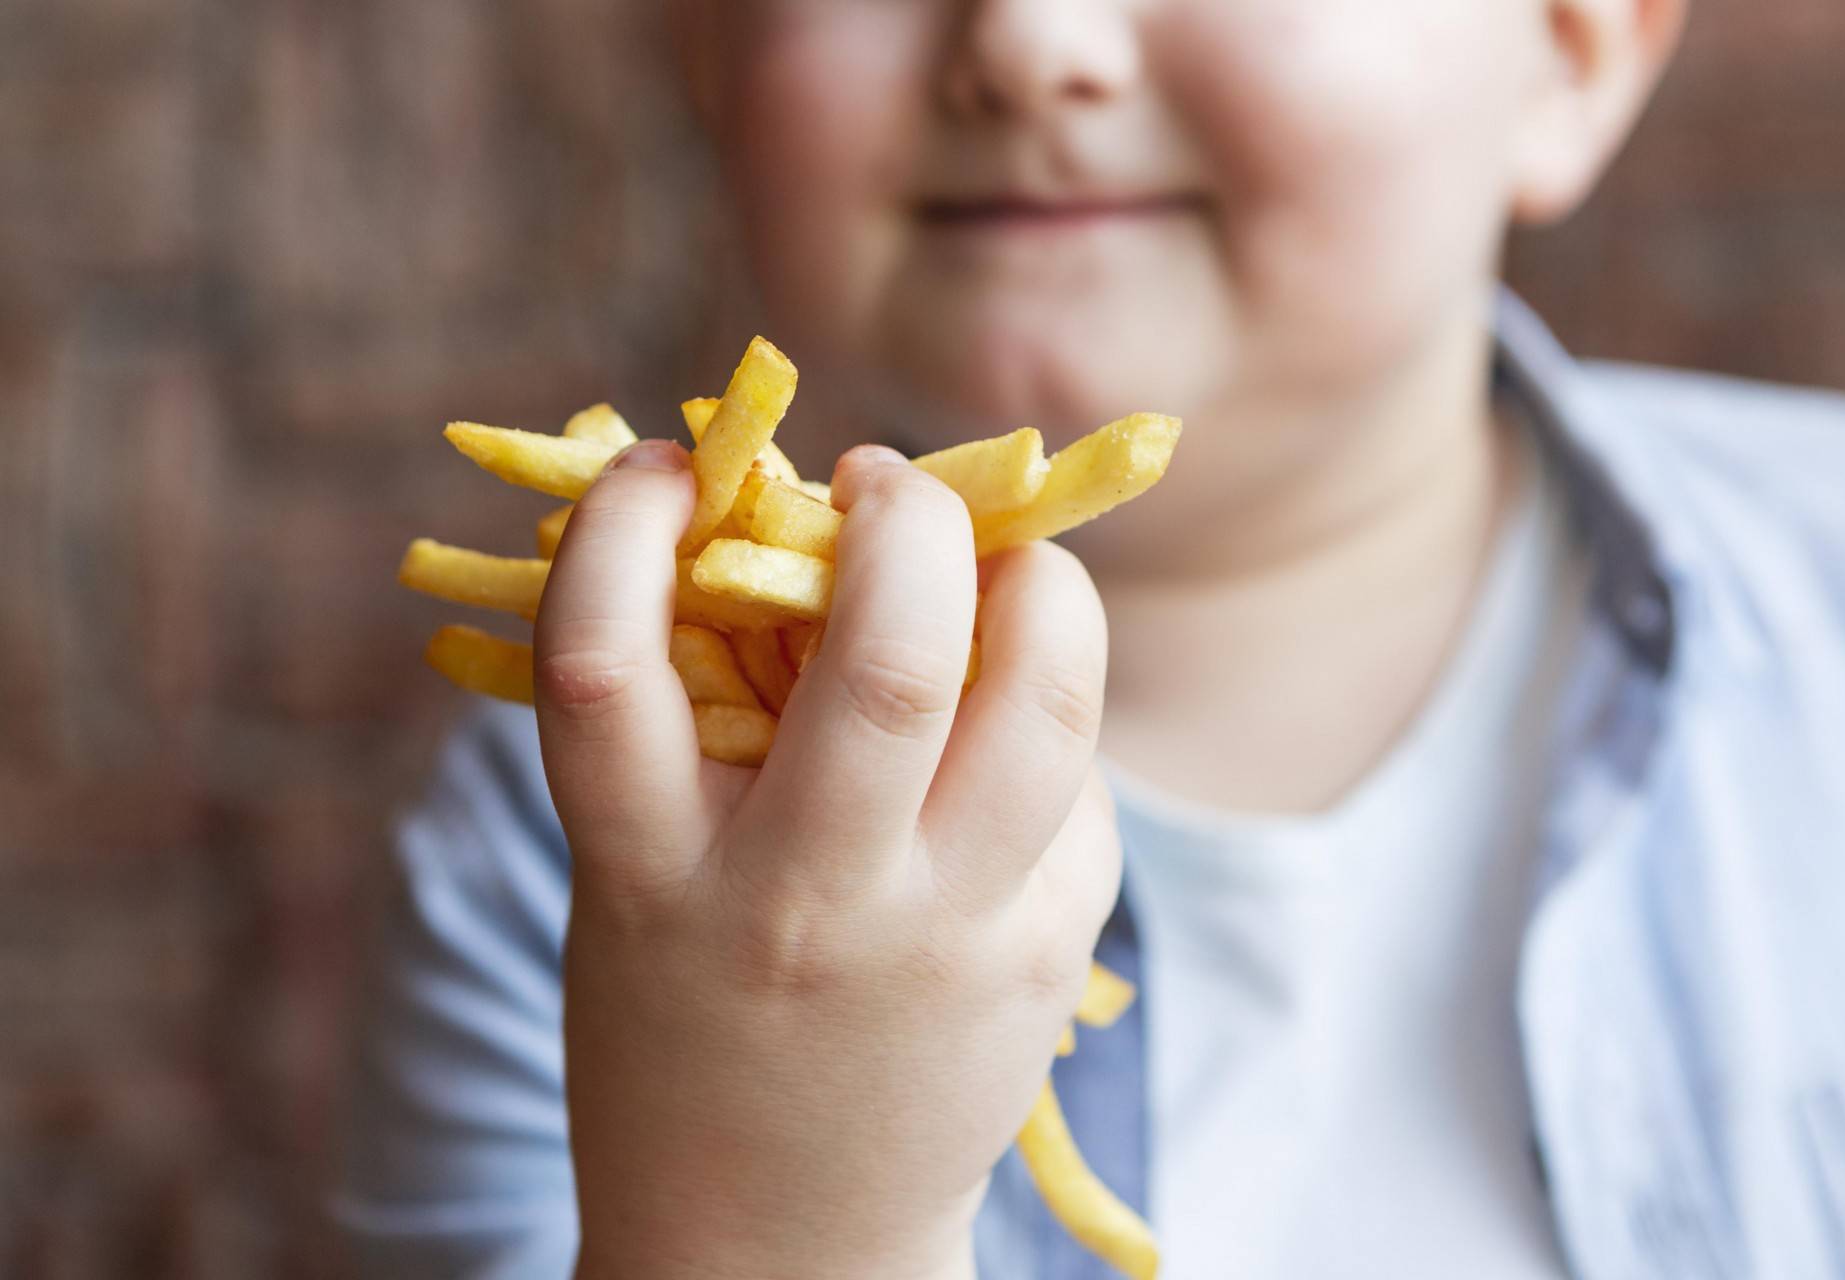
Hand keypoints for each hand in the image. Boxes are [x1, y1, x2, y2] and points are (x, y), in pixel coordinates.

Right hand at [535, 439, 1119, 1279]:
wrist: (775, 1243)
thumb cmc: (687, 1022)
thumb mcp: (637, 882)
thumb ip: (691, 727)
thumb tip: (788, 529)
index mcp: (647, 875)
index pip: (603, 661)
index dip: (620, 524)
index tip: (661, 465)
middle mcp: (801, 905)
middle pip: (888, 660)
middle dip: (907, 519)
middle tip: (883, 484)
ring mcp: (942, 938)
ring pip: (1044, 704)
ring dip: (1039, 582)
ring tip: (996, 562)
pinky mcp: (1042, 955)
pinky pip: (1078, 785)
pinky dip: (1050, 715)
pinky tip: (1007, 726)